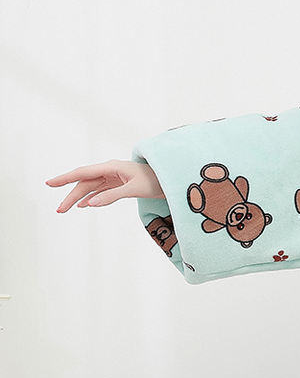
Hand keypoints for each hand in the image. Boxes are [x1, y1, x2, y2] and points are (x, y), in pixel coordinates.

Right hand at [45, 159, 164, 212]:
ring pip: (91, 188)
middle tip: (59, 210)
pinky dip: (91, 197)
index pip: (83, 173)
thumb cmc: (156, 181)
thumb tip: (90, 204)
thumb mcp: (134, 189)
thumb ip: (112, 196)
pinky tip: (83, 205)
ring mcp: (115, 177)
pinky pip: (101, 190)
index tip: (49, 183)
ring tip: (65, 210)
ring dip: (79, 198)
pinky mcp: (120, 184)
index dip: (65, 178)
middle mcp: (110, 170)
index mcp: (112, 167)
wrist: (172, 180)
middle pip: (85, 183)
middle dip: (70, 195)